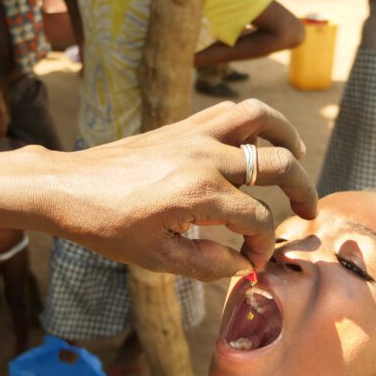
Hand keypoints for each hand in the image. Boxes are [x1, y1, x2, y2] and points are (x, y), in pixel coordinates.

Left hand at [49, 100, 316, 280]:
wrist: (68, 187)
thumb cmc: (106, 226)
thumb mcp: (156, 258)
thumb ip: (207, 263)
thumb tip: (241, 263)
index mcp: (199, 195)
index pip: (257, 220)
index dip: (263, 247)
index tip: (253, 263)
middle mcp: (204, 157)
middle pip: (278, 164)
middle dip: (302, 192)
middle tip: (307, 213)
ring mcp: (194, 135)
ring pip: (261, 119)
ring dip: (287, 137)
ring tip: (298, 158)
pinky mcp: (182, 126)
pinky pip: (231, 113)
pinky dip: (255, 123)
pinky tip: (256, 144)